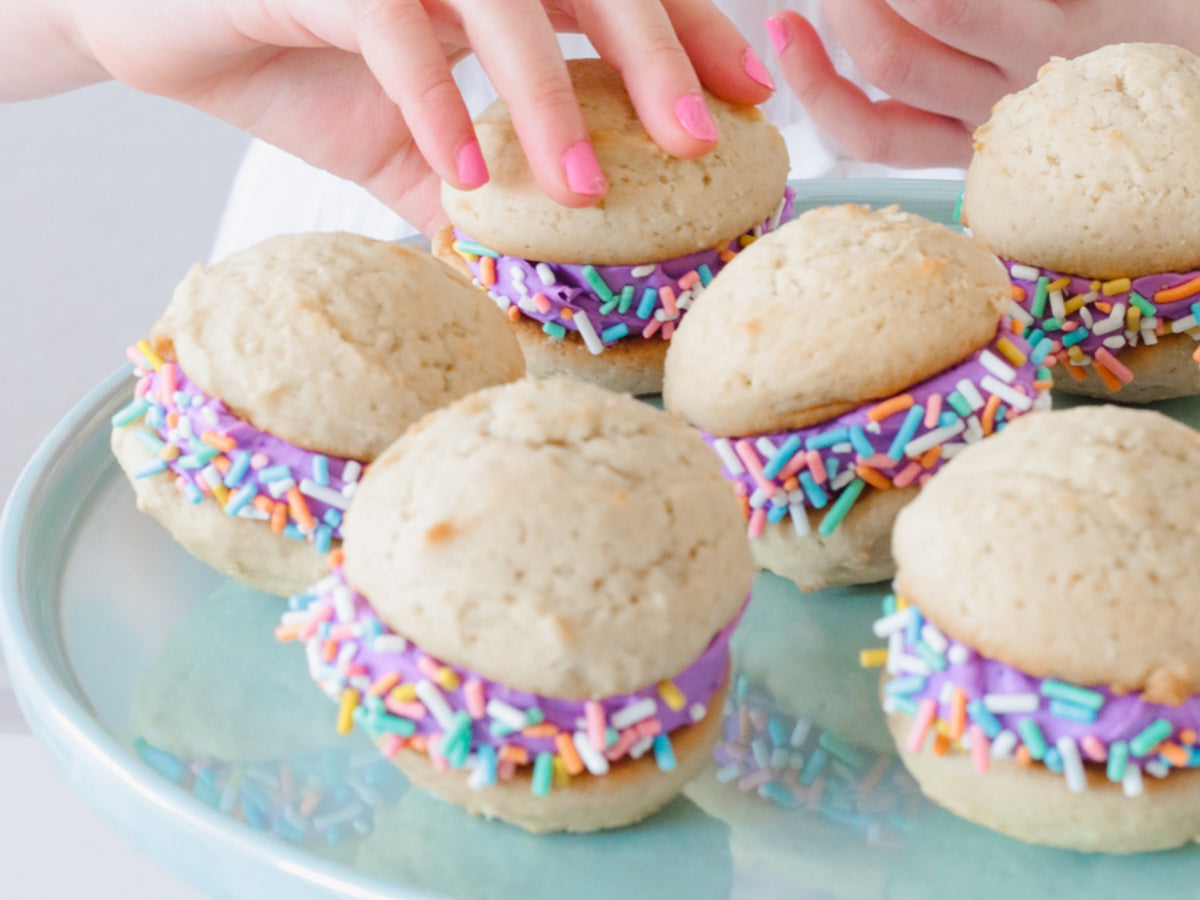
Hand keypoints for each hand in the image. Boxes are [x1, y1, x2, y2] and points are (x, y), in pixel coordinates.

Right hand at [45, 0, 772, 233]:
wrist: (159, 19)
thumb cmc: (288, 59)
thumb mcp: (394, 138)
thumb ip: (460, 179)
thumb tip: (512, 259)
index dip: (690, 33)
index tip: (748, 99)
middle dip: (657, 53)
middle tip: (705, 142)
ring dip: (552, 96)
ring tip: (587, 195)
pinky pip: (393, 27)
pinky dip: (433, 101)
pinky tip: (464, 176)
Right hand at [767, 0, 1194, 168]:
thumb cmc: (1146, 79)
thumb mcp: (1036, 87)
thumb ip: (952, 57)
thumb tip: (872, 24)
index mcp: (983, 129)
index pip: (871, 132)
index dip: (814, 85)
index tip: (780, 31)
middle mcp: (1009, 100)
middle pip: (888, 58)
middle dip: (843, 4)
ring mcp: (1056, 54)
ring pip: (932, 13)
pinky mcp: (1104, 17)